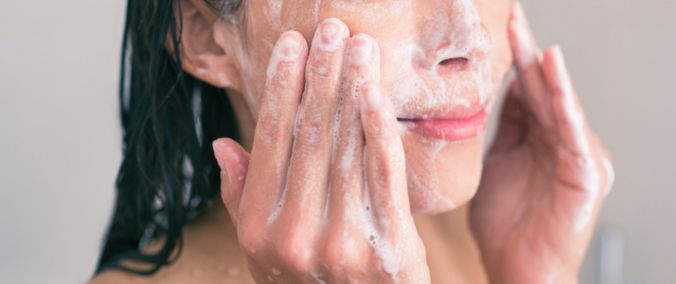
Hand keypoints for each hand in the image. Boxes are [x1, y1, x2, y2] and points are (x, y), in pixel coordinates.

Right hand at [212, 19, 428, 282]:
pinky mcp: (389, 248)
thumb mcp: (263, 253)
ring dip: (353, 90)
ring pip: (347, 149)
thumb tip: (224, 145)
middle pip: (310, 137)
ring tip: (359, 48)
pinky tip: (376, 94)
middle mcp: (295, 234)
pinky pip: (384, 177)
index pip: (270, 143)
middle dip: (321, 77)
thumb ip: (243, 199)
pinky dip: (380, 131)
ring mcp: (342, 242)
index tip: (291, 47)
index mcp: (259, 229)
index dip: (281, 89)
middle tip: (331, 30)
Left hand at [470, 3, 614, 282]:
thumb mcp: (493, 166)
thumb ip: (500, 131)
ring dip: (544, 71)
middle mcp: (561, 142)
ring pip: (558, 105)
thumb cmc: (506, 229)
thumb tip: (490, 93)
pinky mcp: (587, 174)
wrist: (520, 272)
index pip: (524, 91)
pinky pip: (573, 132)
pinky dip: (565, 102)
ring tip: (528, 37)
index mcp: (538, 140)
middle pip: (541, 90)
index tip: (499, 27)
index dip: (512, 59)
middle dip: (525, 53)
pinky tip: (553, 72)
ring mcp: (577, 156)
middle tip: (512, 16)